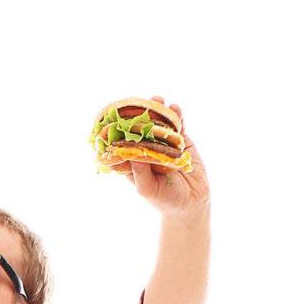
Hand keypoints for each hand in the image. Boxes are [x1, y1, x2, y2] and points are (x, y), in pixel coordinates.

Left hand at [112, 96, 209, 219]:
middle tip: (139, 103)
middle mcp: (147, 149)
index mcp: (133, 161)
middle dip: (139, 114)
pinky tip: (175, 108)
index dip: (118, 130)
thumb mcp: (147, 189)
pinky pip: (178, 125)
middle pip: (141, 128)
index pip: (122, 143)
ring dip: (158, 110)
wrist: (190, 203)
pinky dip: (177, 115)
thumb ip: (140, 172)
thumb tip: (133, 150)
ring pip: (160, 123)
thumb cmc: (164, 200)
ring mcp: (164, 143)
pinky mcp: (181, 141)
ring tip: (158, 100)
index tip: (114, 116)